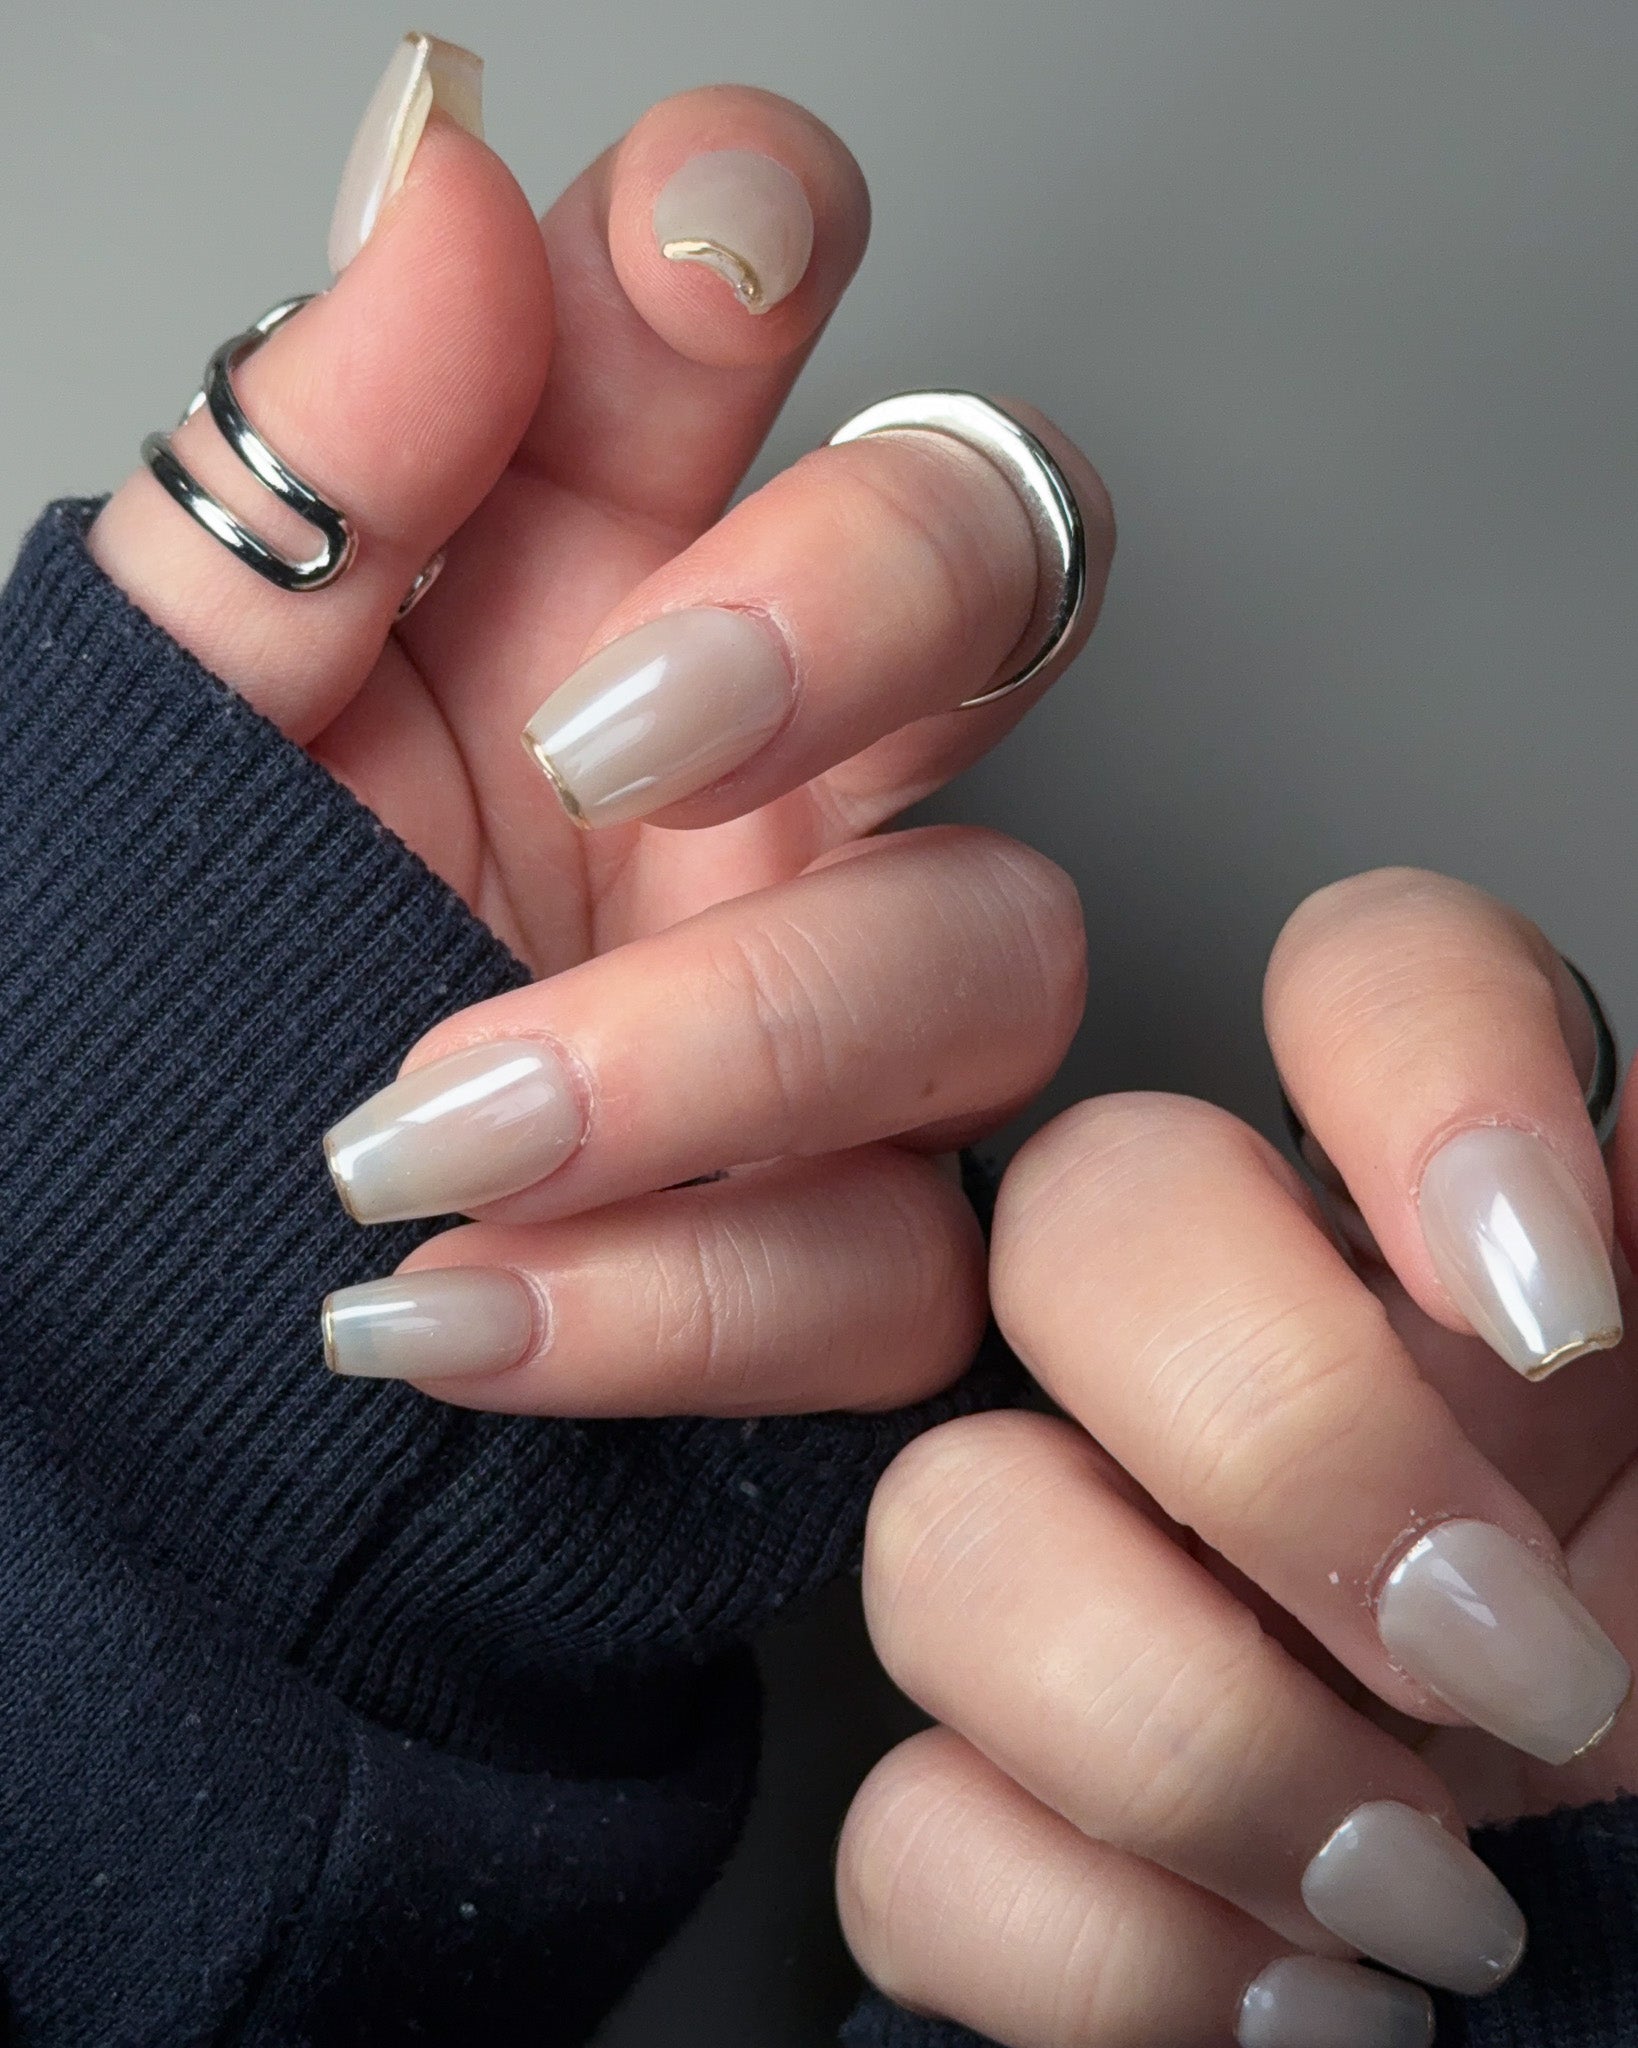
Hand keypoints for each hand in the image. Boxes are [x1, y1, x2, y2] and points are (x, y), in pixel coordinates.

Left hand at [91, 44, 1111, 1414]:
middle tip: (607, 738)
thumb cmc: (156, 994)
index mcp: (577, 589)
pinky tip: (469, 1304)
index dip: (774, 238)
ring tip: (441, 1120)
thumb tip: (440, 190)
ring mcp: (828, 1012)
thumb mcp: (178, 722)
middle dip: (853, 613)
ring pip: (992, 954)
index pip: (747, 331)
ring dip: (728, 1043)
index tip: (707, 253)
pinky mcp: (844, 1246)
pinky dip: (677, 1301)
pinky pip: (886, 1267)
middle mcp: (753, 774)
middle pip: (999, 575)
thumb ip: (312, 469)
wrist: (134, 1316)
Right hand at [841, 868, 1637, 2046]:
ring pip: (948, 1528)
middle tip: (1493, 1656)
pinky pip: (911, 1830)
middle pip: (1088, 1218)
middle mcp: (1270, 1395)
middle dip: (1274, 1438)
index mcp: (1479, 1281)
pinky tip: (1287, 2002)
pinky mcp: (1016, 1820)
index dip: (1417, 1069)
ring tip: (1415, 1892)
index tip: (1551, 1309)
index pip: (1372, 980)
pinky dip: (1098, 1948)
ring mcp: (1115, 1598)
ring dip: (1182, 1732)